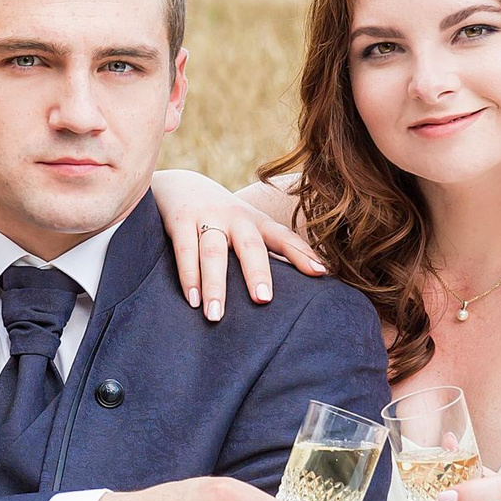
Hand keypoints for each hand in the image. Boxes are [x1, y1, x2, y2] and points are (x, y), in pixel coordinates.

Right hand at [151, 169, 324, 319]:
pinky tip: (192, 300)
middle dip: (256, 272)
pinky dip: (188, 275)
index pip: (283, 237)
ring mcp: (207, 217)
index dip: (302, 253)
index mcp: (257, 222)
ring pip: (213, 253)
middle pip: (249, 246)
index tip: (320, 273)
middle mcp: (236, 218)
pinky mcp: (180, 220)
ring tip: (216, 316)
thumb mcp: (249, 227)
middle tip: (263, 300)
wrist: (181, 184)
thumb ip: (270, 251)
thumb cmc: (224, 217)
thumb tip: (309, 279)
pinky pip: (185, 250)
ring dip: (215, 285)